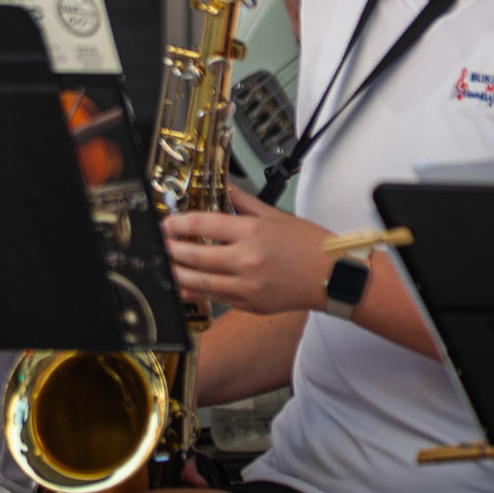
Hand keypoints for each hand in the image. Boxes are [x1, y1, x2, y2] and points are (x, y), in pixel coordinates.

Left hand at [163, 187, 333, 315]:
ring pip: (201, 281)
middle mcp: (247, 260)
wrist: (334, 276)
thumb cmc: (310, 245)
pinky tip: (186, 285)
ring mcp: (247, 286)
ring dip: (178, 273)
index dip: (178, 223)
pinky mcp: (250, 304)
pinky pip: (217, 297)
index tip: (167, 223)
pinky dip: (198, 291)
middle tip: (159, 245)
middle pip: (196, 254)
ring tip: (165, 266)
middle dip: (171, 249)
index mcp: (252, 232)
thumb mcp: (276, 215)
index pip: (204, 224)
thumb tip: (224, 188)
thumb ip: (244, 202)